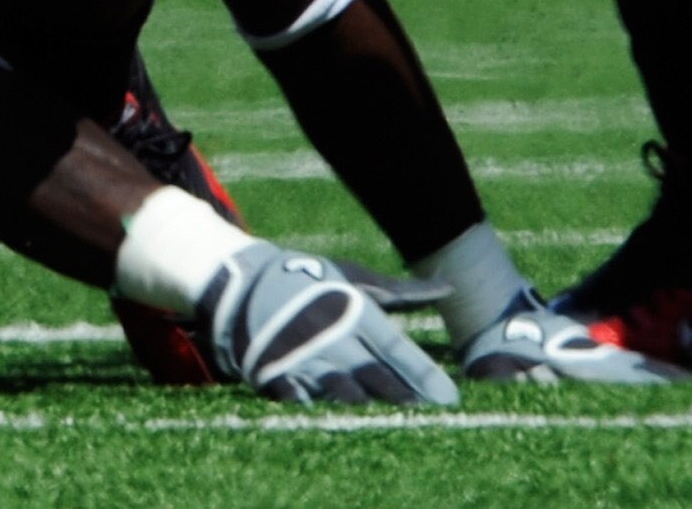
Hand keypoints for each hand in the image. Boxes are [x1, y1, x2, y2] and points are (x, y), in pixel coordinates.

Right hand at [194, 241, 457, 405]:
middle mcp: (331, 334)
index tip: (448, 396)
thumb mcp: (355, 276)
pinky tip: (317, 411)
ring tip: (376, 414)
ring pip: (335, 386)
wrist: (243, 277)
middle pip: (371, 372)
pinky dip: (305, 400)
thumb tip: (448, 288)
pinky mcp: (272, 369)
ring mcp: (300, 353)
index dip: (422, 373)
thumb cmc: (309, 278)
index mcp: (354, 310)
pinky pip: (293, 391)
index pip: (396, 347)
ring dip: (355, 398)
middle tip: (421, 408)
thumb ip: (401, 292)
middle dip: (396, 391)